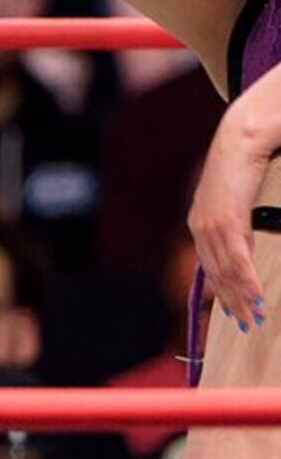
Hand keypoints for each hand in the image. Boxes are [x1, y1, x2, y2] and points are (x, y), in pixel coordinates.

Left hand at [187, 71, 280, 331]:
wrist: (243, 134)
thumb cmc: (246, 159)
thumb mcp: (238, 192)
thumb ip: (240, 215)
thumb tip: (251, 230)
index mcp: (201, 220)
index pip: (211, 263)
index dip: (222, 289)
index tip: (233, 310)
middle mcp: (201, 225)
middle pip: (217, 273)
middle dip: (233, 302)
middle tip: (248, 324)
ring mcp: (211, 223)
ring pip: (227, 271)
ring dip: (243, 298)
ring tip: (256, 318)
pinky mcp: (226, 218)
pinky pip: (238, 258)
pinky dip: (247, 281)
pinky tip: (258, 299)